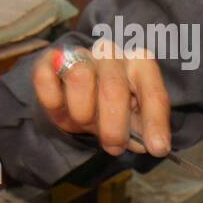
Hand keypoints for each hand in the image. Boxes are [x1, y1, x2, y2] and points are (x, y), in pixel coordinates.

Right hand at [32, 40, 171, 157]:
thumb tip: (155, 145)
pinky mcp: (51, 59)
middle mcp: (112, 53)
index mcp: (140, 64)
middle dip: (113, 127)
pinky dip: (53, 100)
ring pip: (79, 77)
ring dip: (82, 113)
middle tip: (114, 146)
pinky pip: (46, 77)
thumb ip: (143, 130)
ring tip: (86, 121)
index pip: (152, 92)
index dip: (155, 123)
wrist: (74, 94)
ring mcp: (81, 53)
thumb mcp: (130, 120)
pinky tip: (61, 106)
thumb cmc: (108, 107)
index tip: (157, 148)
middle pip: (113, 88)